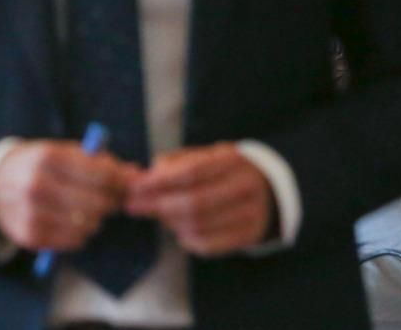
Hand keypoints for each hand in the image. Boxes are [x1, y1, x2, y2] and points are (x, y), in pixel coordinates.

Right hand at [0, 139, 137, 252]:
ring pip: (88, 225)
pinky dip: (80, 233)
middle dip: (110, 202)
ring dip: (95, 218)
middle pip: (97, 202)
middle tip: (109, 199)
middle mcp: (37, 184)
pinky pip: (74, 241)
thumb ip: (96, 160)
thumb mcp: (59, 151)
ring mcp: (32, 212)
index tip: (127, 183)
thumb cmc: (35, 165)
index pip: (101, 175)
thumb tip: (135, 172)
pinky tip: (71, 221)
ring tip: (86, 209)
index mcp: (47, 157)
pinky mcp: (30, 235)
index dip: (121, 181)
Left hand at [126, 143, 273, 255]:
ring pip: (200, 226)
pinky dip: (186, 240)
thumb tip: (144, 180)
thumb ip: (172, 164)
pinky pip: (210, 245)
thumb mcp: (201, 155)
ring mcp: (251, 214)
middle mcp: (246, 187)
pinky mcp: (249, 236)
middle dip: (157, 205)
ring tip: (157, 215)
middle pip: (195, 203)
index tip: (133, 188)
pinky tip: (177, 230)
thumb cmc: (221, 169)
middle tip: (133, 206)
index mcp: (232, 160)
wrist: (267, 189)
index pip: (191, 173)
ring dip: (169, 223)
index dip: (159, 182)